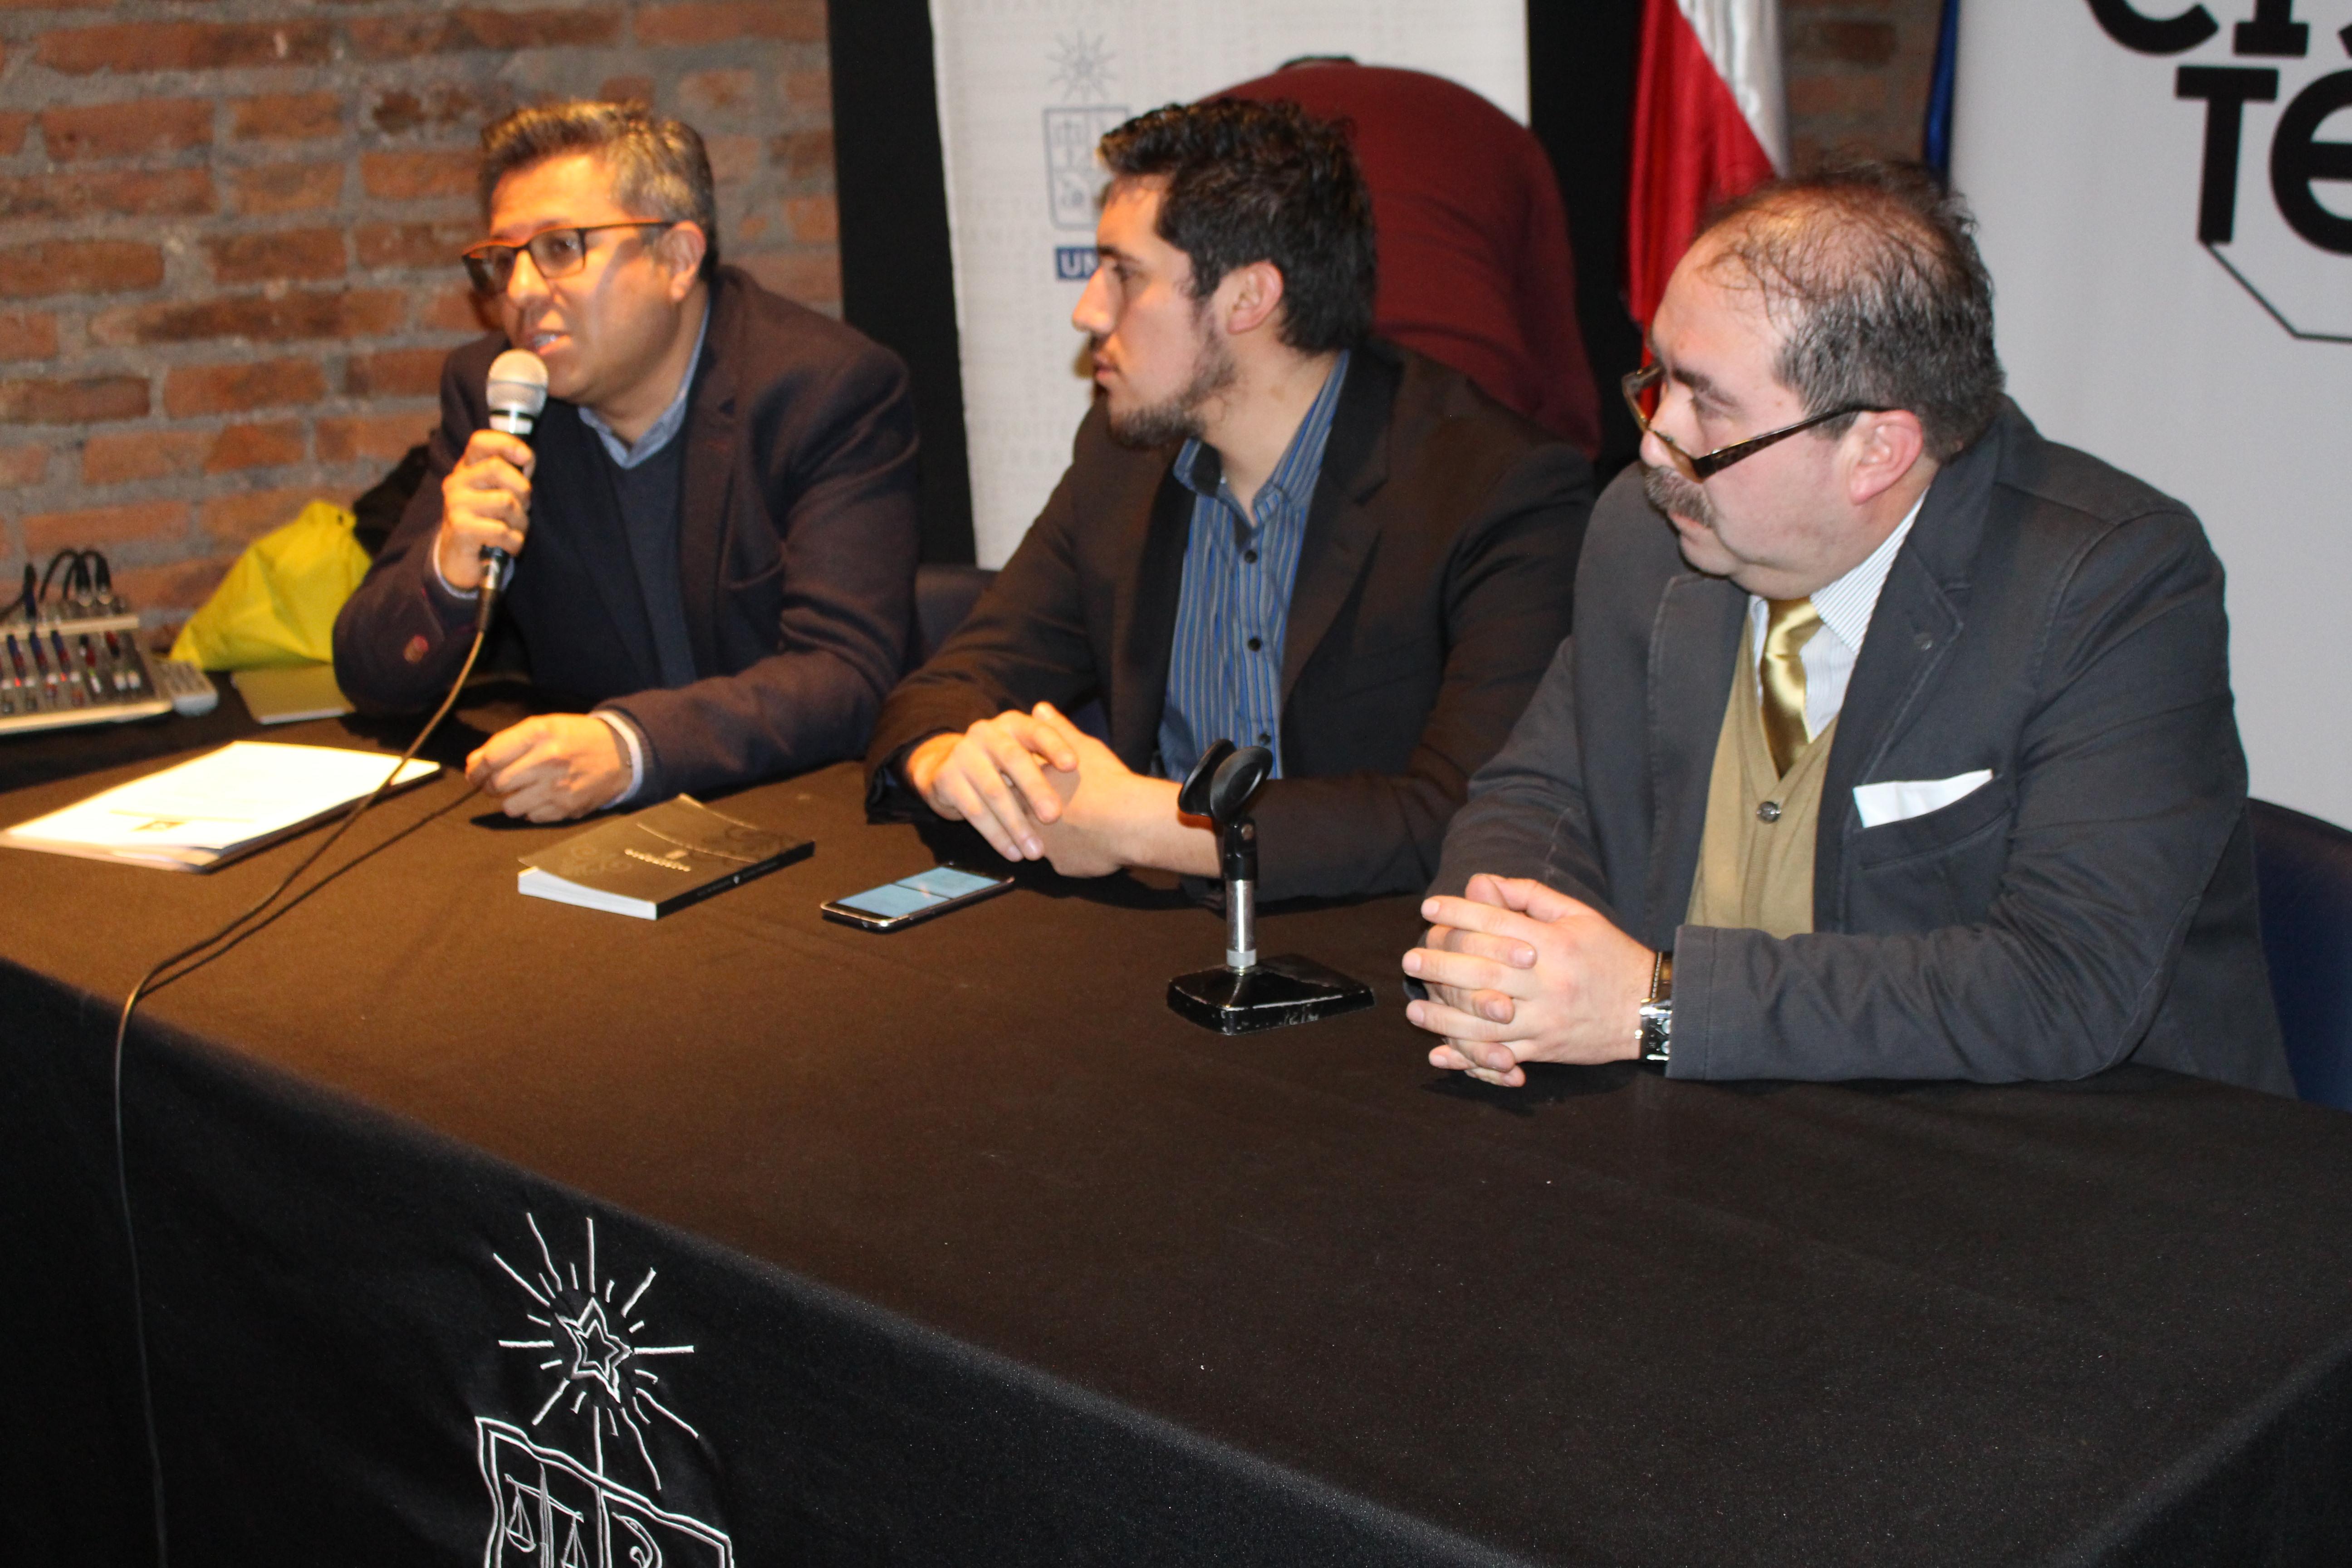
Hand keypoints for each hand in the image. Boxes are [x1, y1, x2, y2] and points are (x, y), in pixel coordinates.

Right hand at [434, 429, 535, 591]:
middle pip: (498, 468)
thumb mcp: (498, 494)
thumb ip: (511, 474)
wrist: (459, 559)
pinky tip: (508, 546)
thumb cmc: (487, 522)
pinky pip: (502, 530)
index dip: (508, 444)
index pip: (481, 442)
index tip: (526, 460)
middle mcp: (456, 482)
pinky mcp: (460, 529)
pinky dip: (514, 542)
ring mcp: (455, 505)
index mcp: (467, 469)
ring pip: (506, 501)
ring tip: (513, 530)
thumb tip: (526, 460)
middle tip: (522, 509)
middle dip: (522, 491)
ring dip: (521, 522)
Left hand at [465, 715, 627, 821]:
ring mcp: (558, 787)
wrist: (622, 754)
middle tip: (494, 783)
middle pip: (498, 784)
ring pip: (510, 806)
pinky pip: (530, 817)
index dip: (477, 768)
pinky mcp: (566, 808)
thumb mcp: (543, 727)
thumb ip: (507, 742)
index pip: (492, 757)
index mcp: (540, 733)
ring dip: (508, 800)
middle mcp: (548, 760)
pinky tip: (539, 797)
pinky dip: (529, 810)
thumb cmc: (576, 737)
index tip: (476, 773)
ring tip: (517, 791)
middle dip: (489, 786)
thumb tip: (474, 764)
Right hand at [904, 707, 1080, 861]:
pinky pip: (975, 812)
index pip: (1036, 730)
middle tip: (1054, 816)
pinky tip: (1013, 853)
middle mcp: (985, 733)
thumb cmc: (1003, 764)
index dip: (1054, 746)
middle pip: (1014, 760)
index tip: (1074, 765)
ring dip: (1017, 824)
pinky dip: (996, 835)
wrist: (946, 769)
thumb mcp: (1026, 751)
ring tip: (1036, 851)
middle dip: (1035, 789)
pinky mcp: (947, 780)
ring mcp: (963, 755)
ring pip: (994, 792)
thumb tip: (1085, 749)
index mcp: (1012, 723)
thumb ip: (1054, 748)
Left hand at [1025, 702, 1206, 877]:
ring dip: (1044, 835)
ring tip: (1068, 825)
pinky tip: (1087, 844)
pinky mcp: (1062, 865)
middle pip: (1015, 815)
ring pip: (1035, 841)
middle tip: (1046, 804)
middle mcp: (1029, 819)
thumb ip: (1056, 729)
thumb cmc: (1105, 780)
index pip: (1006, 783)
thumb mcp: (1081, 746)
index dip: (1011, 778)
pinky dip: (1071, 852)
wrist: (1129, 822)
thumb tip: (1039, 709)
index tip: (1016, 774)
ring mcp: (1044, 845)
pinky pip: (1062, 859)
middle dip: (1023, 811)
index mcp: (1028, 788)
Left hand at [1401, 874, 1652, 1086]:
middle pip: (1483, 973)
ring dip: (1444, 1018)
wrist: (1651, 1007)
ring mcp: (1545, 1022)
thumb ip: (1529, 896)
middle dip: (1441, 965)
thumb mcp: (1578, 915)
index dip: (1459, 912)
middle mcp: (1547, 984)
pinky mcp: (1545, 1050)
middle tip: (1410, 958)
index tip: (1430, 907)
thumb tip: (1482, 883)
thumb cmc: (1609, 955)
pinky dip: (1469, 1059)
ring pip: (1485, 1022)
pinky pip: (1501, 1057)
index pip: (1496, 924)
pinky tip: (1441, 1053)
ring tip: (1415, 1009)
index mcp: (1554, 945)